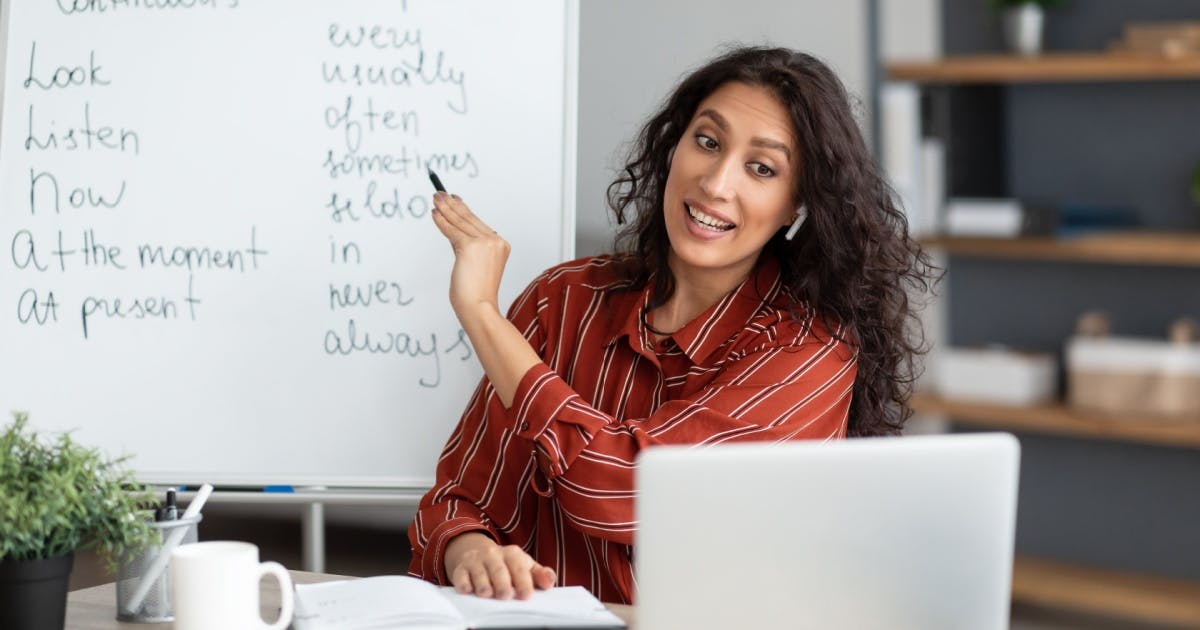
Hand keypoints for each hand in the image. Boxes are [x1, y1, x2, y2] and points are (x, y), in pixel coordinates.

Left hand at [430, 192, 509, 319]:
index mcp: (501, 245)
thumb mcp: (474, 265)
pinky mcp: (470, 246)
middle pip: (469, 218)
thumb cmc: (476, 293)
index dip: (463, 209)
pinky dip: (441, 221)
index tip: (454, 199)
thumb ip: (467, 247)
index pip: (477, 223)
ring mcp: (485, 243)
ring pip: (460, 222)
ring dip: (445, 208)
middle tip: (440, 194)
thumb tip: (452, 229)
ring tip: (435, 199)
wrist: (478, 307)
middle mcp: (495, 241)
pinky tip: (434, 214)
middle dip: (452, 204)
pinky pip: (452, 230)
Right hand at [444, 532, 556, 599]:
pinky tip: (468, 590)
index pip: (519, 567)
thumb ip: (539, 574)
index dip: (524, 581)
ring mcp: (476, 561)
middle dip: (502, 583)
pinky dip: (463, 584)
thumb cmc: (505, 564)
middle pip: (499, 570)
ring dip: (483, 584)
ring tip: (487, 594)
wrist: (475, 551)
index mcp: (512, 554)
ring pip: (479, 573)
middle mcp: (493, 555)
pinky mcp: (460, 569)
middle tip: (505, 596)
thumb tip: (549, 582)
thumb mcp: (524, 565)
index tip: (526, 595)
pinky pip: (460, 576)